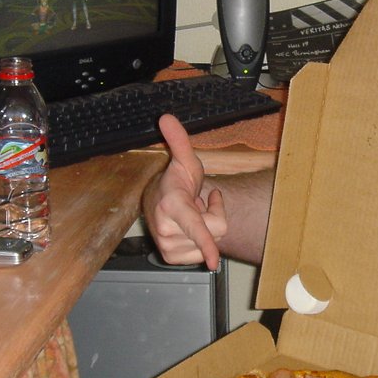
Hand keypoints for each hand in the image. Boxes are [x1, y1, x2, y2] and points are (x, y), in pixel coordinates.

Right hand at [142, 114, 226, 269]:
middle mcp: (166, 229)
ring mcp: (167, 246)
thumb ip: (179, 140)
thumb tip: (167, 117)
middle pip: (218, 229)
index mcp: (171, 206)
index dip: (206, 243)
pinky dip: (201, 241)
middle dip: (213, 214)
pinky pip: (203, 253)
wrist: (158, 202)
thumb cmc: (176, 182)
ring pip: (212, 242)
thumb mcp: (184, 160)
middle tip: (198, 202)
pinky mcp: (171, 258)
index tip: (212, 260)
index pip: (195, 226)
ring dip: (207, 227)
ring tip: (192, 214)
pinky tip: (190, 228)